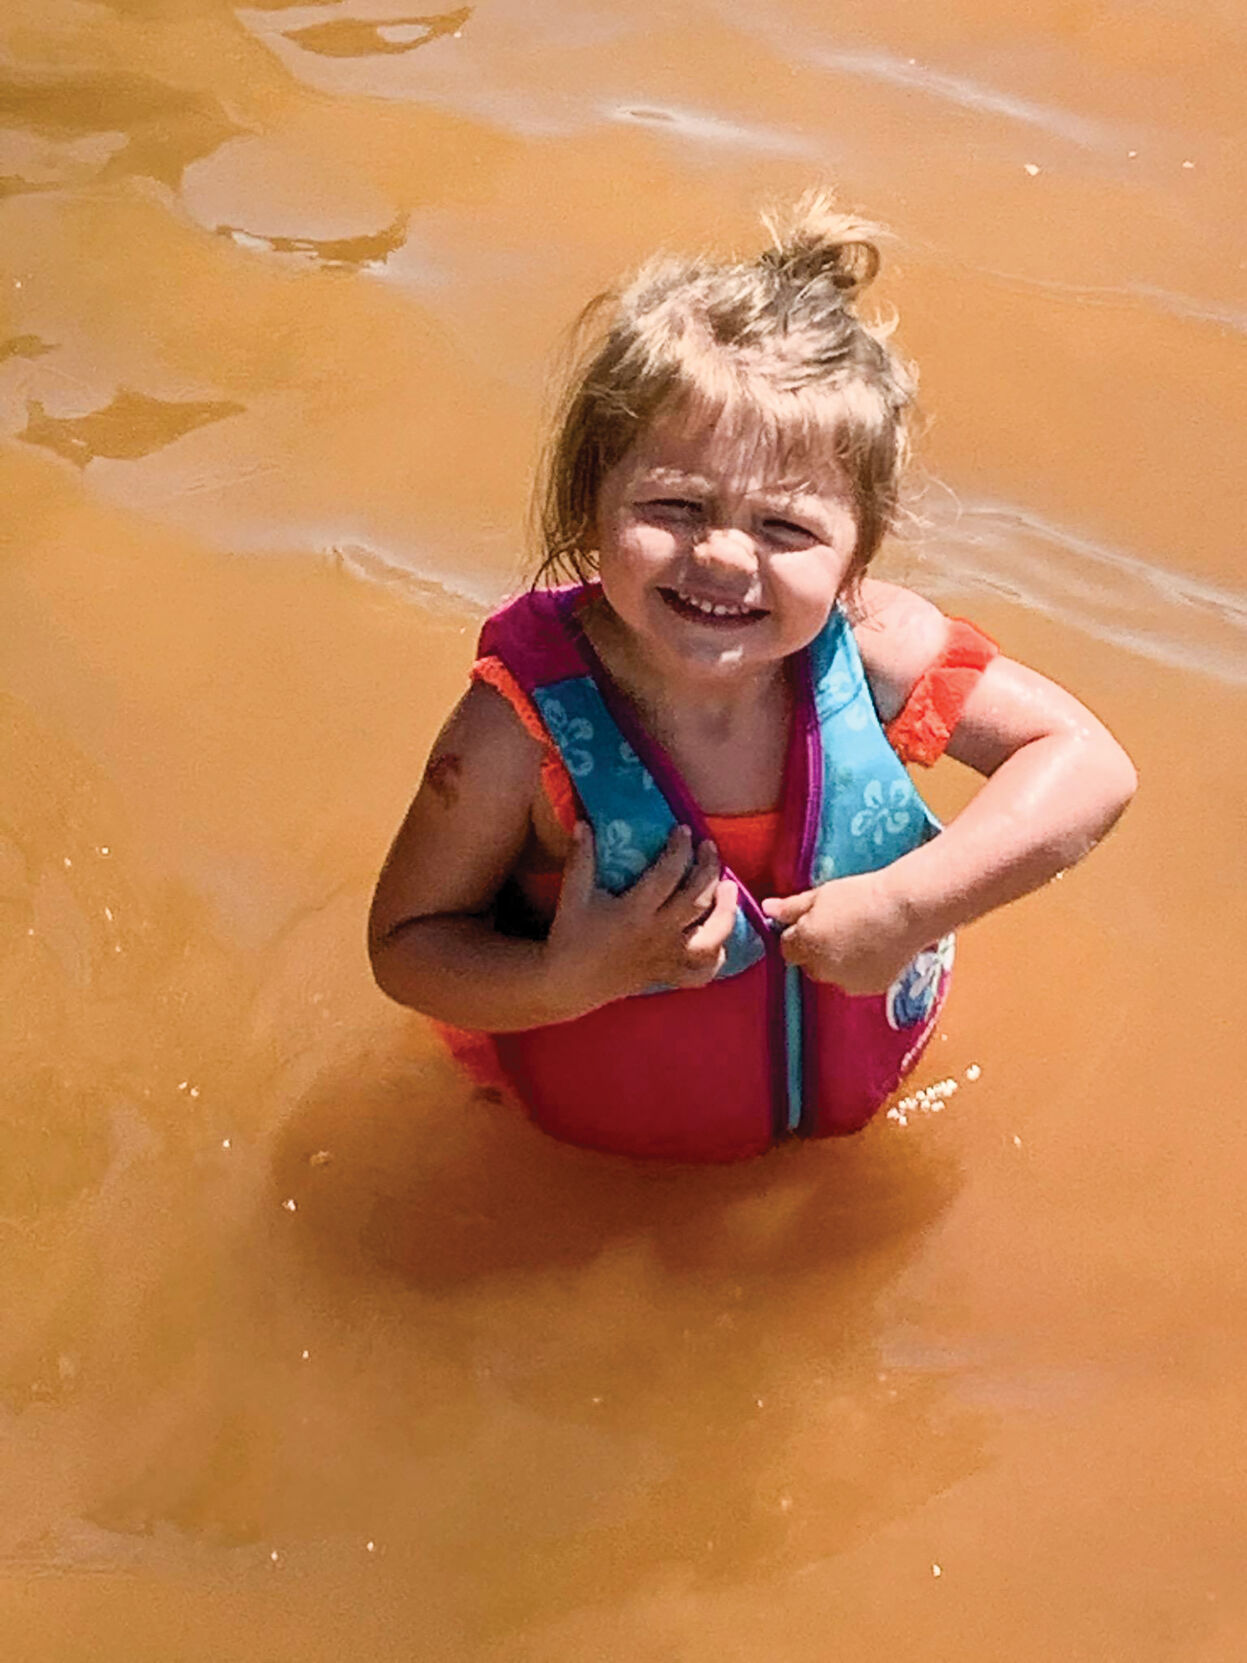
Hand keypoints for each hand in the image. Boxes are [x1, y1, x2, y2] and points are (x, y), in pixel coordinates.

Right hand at [543, 823, 738, 1016]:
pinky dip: (717, 959)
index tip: (684, 830)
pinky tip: (722, 941)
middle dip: (709, 869)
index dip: (680, 849)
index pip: (668, 874)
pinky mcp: (667, 974)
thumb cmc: (571, 936)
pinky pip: (701, 973)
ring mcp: (667, 957)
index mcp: (635, 912)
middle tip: (709, 847)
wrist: (569, 983)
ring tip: (729, 887)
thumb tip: (584, 823)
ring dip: (726, 911)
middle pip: (698, 899)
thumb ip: (581, 858)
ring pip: (711, 937)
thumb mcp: (573, 894)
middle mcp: (658, 934)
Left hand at [762, 871, 918, 994]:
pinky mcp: (870, 988)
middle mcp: (820, 969)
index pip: (788, 949)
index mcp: (804, 945)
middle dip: (818, 950)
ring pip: (833, 974)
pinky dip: (860, 969)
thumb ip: (791, 907)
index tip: (815, 921)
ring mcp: (846, 982)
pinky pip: (856, 980)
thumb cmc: (861, 895)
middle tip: (840, 927)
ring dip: (838, 962)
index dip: (799, 934)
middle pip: (809, 964)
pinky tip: (875, 949)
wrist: (907, 910)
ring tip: (860, 937)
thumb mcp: (822, 895)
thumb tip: (766, 909)